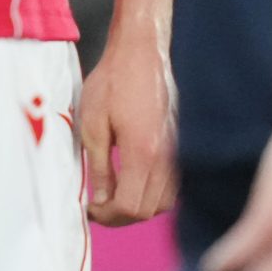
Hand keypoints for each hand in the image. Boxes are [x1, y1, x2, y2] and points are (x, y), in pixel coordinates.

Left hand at [80, 23, 177, 224]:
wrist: (143, 54)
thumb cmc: (113, 83)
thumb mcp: (93, 125)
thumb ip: (99, 168)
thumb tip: (100, 201)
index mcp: (144, 153)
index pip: (130, 206)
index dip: (107, 216)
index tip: (90, 209)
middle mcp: (168, 159)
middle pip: (147, 211)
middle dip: (120, 216)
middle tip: (97, 207)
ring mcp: (178, 154)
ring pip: (162, 203)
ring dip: (137, 207)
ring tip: (111, 196)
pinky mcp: (181, 148)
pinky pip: (171, 187)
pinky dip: (151, 195)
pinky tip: (131, 182)